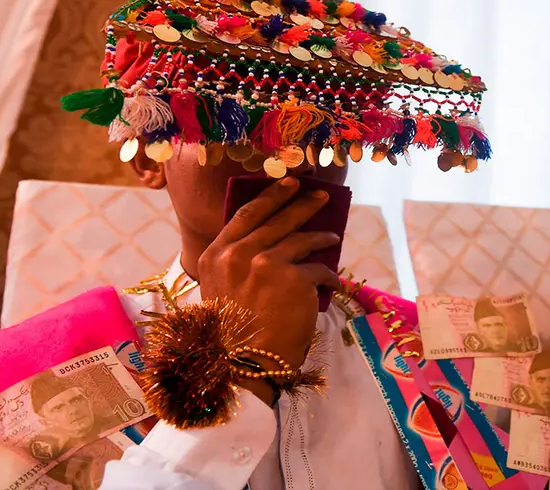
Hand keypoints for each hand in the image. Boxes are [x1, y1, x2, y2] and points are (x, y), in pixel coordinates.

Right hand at [197, 177, 339, 402]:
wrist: (245, 365)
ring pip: (302, 239)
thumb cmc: (233, 333)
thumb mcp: (221, 290)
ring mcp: (268, 264)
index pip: (248, 214)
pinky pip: (319, 269)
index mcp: (217, 255)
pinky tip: (332, 284)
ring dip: (321, 236)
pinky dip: (328, 276)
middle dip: (303, 203)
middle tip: (320, 195)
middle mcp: (240, 253)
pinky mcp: (295, 279)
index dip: (270, 196)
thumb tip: (268, 241)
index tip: (288, 184)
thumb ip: (237, 263)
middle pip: (279, 218)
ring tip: (332, 236)